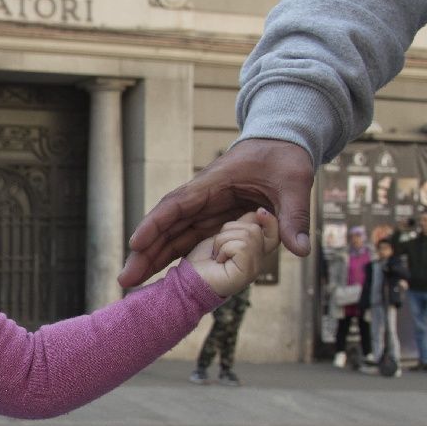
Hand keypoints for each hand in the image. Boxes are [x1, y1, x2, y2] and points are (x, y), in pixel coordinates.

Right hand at [119, 138, 314, 288]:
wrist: (282, 145)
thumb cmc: (285, 158)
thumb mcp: (295, 183)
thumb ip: (294, 216)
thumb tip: (300, 249)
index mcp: (215, 182)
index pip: (178, 203)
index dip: (156, 223)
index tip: (136, 243)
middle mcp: (203, 197)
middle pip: (167, 224)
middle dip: (145, 250)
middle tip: (126, 277)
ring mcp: (205, 208)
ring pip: (173, 234)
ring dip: (152, 256)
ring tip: (132, 281)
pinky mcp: (212, 218)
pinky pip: (187, 237)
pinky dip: (171, 253)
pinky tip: (158, 272)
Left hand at [184, 208, 280, 296]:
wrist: (189, 281)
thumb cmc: (203, 260)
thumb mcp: (225, 236)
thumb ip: (242, 226)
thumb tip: (260, 212)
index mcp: (254, 252)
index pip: (274, 234)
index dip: (271, 221)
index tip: (260, 212)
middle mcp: (258, 261)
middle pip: (254, 229)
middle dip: (228, 231)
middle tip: (218, 249)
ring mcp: (254, 268)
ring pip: (247, 235)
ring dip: (223, 241)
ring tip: (218, 256)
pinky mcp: (247, 273)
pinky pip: (241, 246)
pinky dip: (223, 249)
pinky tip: (219, 262)